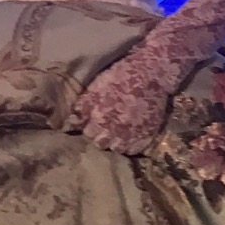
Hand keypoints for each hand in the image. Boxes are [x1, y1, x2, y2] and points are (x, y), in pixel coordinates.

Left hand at [69, 40, 193, 154]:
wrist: (152, 74)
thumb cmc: (121, 76)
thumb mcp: (97, 86)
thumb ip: (83, 106)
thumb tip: (72, 122)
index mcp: (101, 118)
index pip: (88, 134)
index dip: (89, 128)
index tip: (92, 123)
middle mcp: (116, 131)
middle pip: (102, 144)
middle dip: (100, 137)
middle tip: (104, 128)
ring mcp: (133, 134)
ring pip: (118, 149)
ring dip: (115, 143)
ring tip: (116, 134)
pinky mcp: (148, 134)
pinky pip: (136, 150)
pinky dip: (130, 146)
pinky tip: (128, 138)